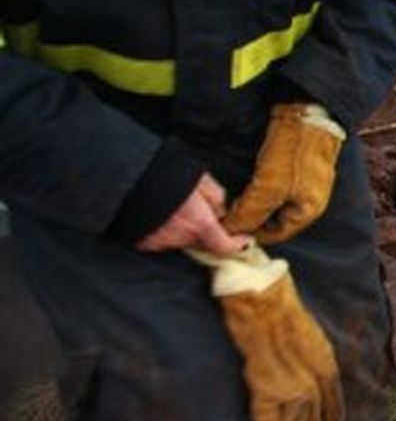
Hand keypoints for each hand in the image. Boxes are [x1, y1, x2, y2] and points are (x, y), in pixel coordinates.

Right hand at [135, 174, 249, 256]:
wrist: (126, 176)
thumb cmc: (167, 173)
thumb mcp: (202, 179)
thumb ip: (217, 198)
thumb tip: (221, 211)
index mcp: (199, 224)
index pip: (224, 247)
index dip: (236, 245)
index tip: (243, 239)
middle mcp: (180, 238)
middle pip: (203, 243)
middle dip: (207, 232)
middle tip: (200, 211)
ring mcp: (160, 243)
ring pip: (181, 242)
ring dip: (184, 231)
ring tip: (175, 208)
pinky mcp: (143, 244)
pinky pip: (162, 240)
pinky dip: (165, 231)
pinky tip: (160, 214)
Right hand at [190, 245, 344, 420]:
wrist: (259, 293)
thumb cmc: (278, 305)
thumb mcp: (308, 328)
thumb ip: (310, 351)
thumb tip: (307, 367)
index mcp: (323, 356)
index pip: (334, 394)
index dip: (333, 416)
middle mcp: (311, 372)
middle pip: (315, 415)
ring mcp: (289, 379)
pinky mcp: (265, 383)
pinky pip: (270, 420)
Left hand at [224, 104, 345, 243]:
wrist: (308, 110)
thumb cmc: (293, 151)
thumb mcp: (268, 187)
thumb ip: (249, 214)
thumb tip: (230, 233)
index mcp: (309, 211)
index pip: (273, 235)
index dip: (248, 232)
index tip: (225, 225)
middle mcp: (309, 200)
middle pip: (273, 218)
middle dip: (249, 215)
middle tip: (226, 208)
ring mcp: (305, 182)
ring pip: (272, 200)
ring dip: (253, 199)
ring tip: (233, 192)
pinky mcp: (298, 165)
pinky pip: (276, 184)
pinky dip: (260, 184)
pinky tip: (246, 177)